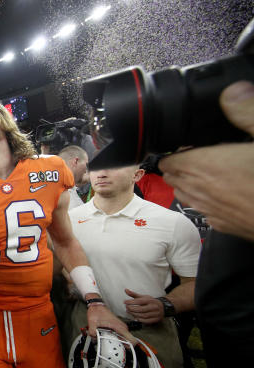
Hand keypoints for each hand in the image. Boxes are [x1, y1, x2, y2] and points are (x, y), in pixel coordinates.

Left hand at [86, 304, 136, 344]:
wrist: (97, 306)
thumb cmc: (97, 312)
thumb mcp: (92, 322)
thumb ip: (92, 332)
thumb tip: (94, 338)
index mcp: (118, 326)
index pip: (131, 339)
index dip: (129, 347)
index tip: (122, 350)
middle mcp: (122, 327)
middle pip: (128, 341)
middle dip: (120, 346)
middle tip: (111, 346)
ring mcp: (120, 327)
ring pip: (123, 339)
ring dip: (117, 342)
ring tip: (107, 341)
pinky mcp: (118, 328)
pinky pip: (120, 336)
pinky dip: (115, 339)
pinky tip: (107, 338)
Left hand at [123, 289, 164, 323]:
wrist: (163, 307)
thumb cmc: (150, 301)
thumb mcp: (143, 297)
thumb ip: (134, 294)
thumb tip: (125, 290)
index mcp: (150, 300)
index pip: (140, 301)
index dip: (131, 302)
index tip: (125, 302)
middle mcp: (153, 307)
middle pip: (141, 309)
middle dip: (132, 309)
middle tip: (127, 308)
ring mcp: (155, 314)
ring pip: (143, 315)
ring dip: (134, 314)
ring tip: (129, 312)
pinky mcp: (156, 319)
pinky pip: (147, 321)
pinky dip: (140, 320)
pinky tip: (135, 317)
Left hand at [159, 81, 253, 240]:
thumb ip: (247, 112)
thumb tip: (233, 92)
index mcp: (208, 167)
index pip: (169, 161)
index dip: (175, 151)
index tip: (187, 144)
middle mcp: (204, 192)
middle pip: (174, 178)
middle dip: (180, 166)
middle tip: (197, 155)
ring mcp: (214, 212)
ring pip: (186, 196)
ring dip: (191, 183)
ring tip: (209, 171)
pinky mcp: (227, 227)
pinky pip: (205, 212)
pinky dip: (207, 201)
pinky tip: (226, 192)